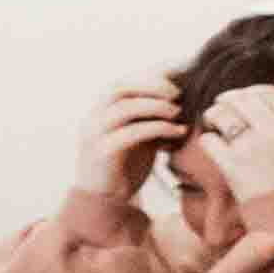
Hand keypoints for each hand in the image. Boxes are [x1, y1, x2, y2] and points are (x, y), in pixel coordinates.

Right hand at [59, 80, 179, 244]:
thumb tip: (180, 95)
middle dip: (153, 86)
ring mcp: (95, 135)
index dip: (152, 74)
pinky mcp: (103, 153)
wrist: (105, 202)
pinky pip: (132, 133)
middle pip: (121, 88)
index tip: (180, 70)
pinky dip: (158, 128)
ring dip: (156, 106)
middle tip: (179, 93)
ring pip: (125, 108)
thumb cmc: (125, 166)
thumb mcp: (139, 135)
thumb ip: (150, 116)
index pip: (125, 82)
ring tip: (179, 112)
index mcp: (100, 111)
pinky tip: (178, 132)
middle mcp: (93, 118)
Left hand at [187, 80, 273, 212]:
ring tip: (213, 123)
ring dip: (214, 116)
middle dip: (228, 100)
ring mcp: (254, 149)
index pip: (269, 92)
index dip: (251, 93)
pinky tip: (213, 147)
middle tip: (221, 108)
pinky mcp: (233, 168)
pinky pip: (209, 141)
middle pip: (243, 99)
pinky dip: (208, 142)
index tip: (243, 98)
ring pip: (222, 114)